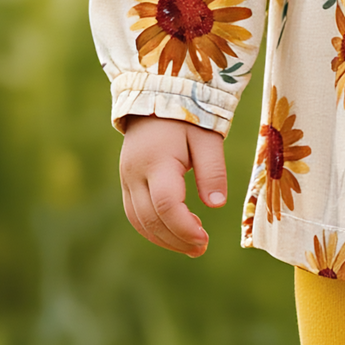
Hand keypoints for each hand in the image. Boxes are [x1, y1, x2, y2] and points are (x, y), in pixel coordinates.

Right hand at [119, 116, 228, 256]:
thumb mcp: (207, 138)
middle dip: (177, 239)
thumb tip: (217, 205)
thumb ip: (212, 171)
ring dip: (164, 239)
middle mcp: (135, 173)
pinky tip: (176, 232)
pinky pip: (135, 214)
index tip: (205, 239)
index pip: (166, 205)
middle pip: (151, 219)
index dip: (185, 227)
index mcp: (157, 161)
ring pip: (139, 221)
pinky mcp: (126, 181)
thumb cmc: (188, 115)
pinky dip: (153, 229)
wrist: (156, 96)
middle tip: (203, 247)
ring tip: (192, 246)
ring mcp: (127, 178)